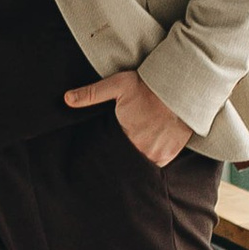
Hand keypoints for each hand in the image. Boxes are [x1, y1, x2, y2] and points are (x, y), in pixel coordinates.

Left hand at [63, 69, 190, 165]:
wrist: (181, 88)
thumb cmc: (148, 86)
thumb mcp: (118, 85)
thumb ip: (91, 94)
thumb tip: (66, 99)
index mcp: (127, 137)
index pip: (111, 153)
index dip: (107, 153)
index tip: (106, 149)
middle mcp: (143, 150)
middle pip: (126, 161)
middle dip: (121, 159)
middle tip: (118, 153)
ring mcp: (159, 154)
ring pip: (142, 164)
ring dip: (137, 160)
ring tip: (133, 152)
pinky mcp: (171, 153)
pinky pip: (158, 164)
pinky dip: (152, 160)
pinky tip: (147, 151)